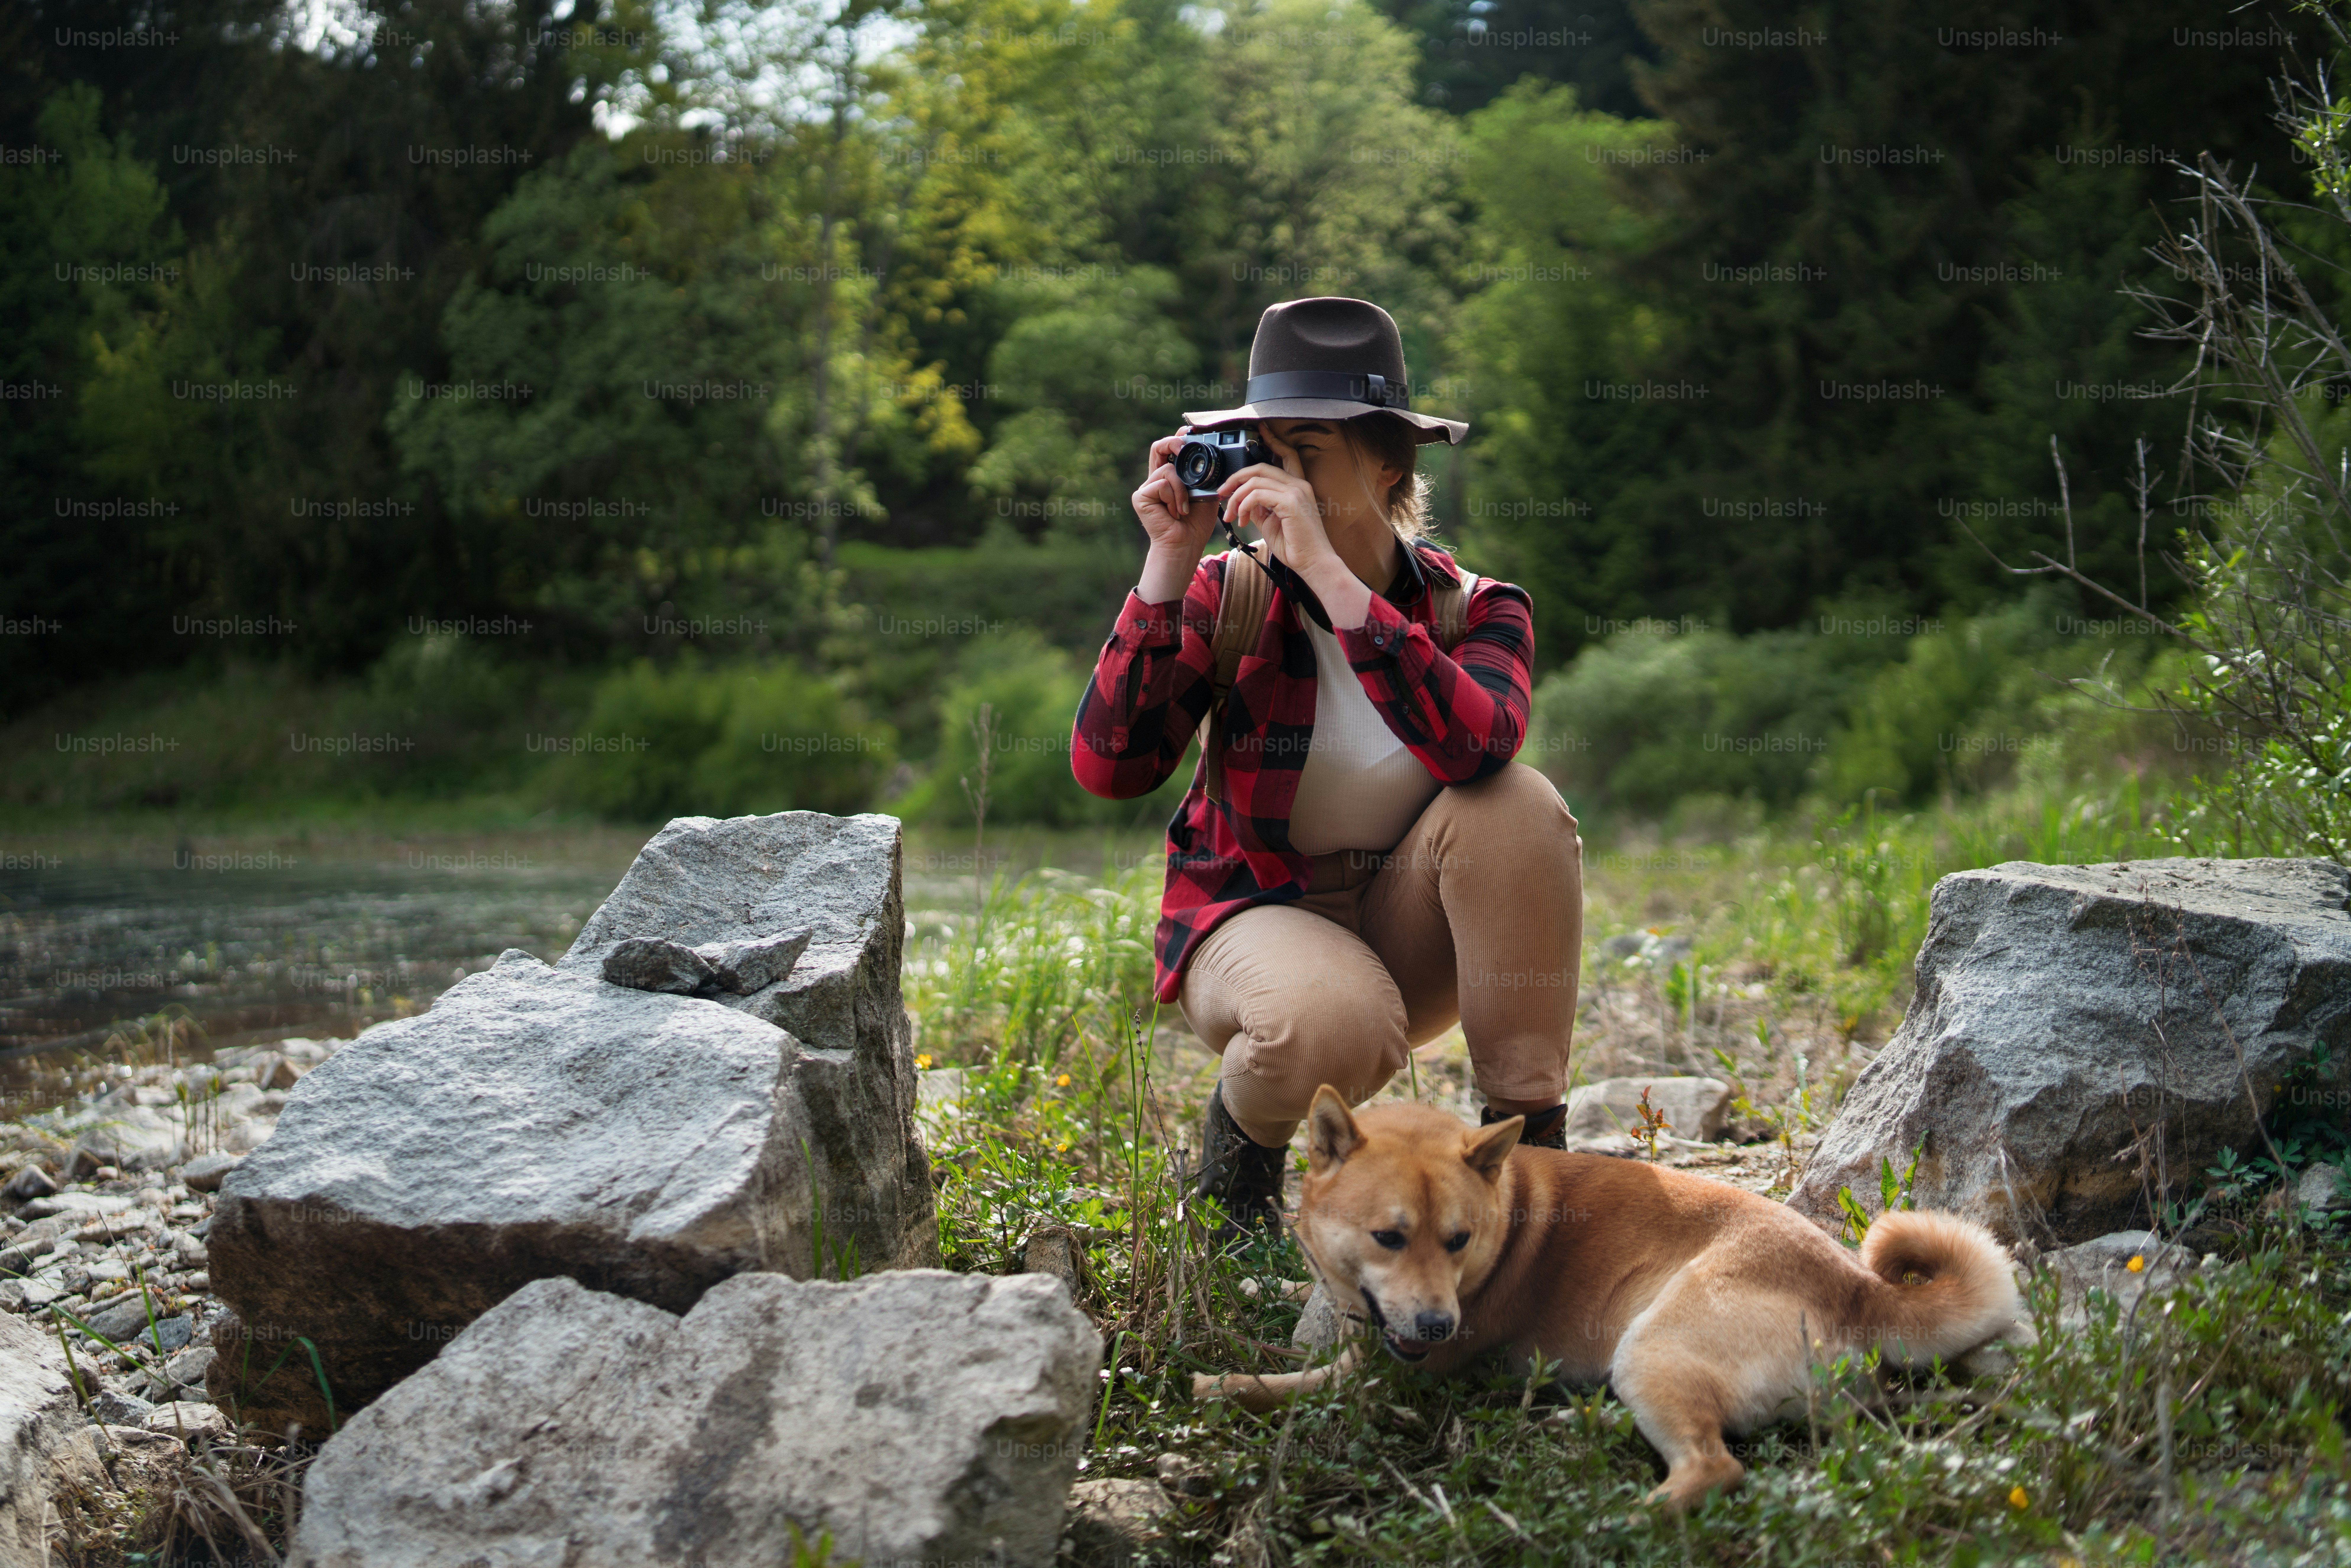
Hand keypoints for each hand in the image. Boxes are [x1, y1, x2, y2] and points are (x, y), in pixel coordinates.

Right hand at [1132, 430, 1221, 557]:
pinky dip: (1175, 497)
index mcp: (1169, 477)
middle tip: (1184, 446)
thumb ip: (1204, 474)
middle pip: (1158, 447)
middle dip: (1173, 442)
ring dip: (1183, 488)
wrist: (1185, 545)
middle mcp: (1155, 479)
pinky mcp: (1141, 497)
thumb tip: (1212, 454)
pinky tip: (1175, 513)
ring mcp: (1146, 488)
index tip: (1189, 432)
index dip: (1177, 437)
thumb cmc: (1196, 522)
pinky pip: (1163, 484)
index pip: (1169, 449)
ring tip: (1184, 508)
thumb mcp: (1205, 492)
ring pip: (1168, 470)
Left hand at [1218, 427, 1334, 575]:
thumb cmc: (1296, 546)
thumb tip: (1243, 501)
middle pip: (1261, 466)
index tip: (1259, 430)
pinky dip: (1243, 504)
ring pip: (1256, 480)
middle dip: (1236, 477)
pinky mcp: (1291, 502)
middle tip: (1222, 493)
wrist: (1313, 563)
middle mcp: (1298, 485)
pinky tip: (1241, 518)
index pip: (1286, 455)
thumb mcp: (1271, 523)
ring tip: (1230, 515)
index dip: (1273, 440)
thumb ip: (1259, 507)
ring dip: (1236, 497)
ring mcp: (1296, 492)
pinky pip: (1257, 494)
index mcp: (1297, 487)